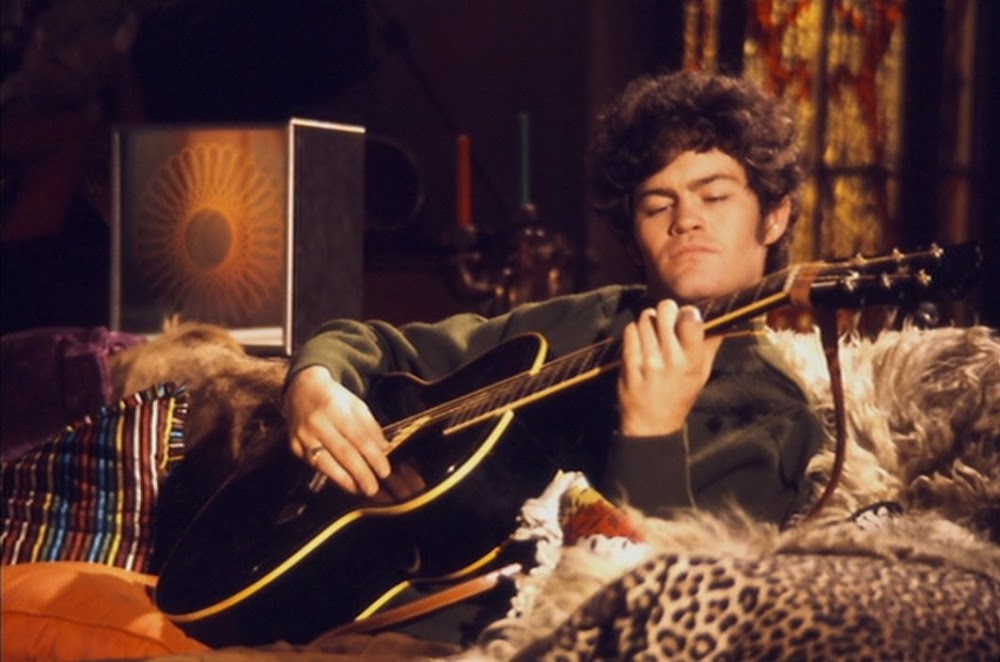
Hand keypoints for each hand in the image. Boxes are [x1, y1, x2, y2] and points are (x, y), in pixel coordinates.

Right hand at [284, 365, 390, 495]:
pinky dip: (330, 474)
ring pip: (325, 463)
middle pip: (343, 453)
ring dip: (345, 480)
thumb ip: (370, 427)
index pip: (359, 438)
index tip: (384, 471)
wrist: (301, 389)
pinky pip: (314, 464)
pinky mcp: (294, 445)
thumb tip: (384, 449)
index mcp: (335, 408)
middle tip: (373, 488)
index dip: (373, 457)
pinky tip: (343, 480)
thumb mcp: (356, 405)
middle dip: (361, 474)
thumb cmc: (333, 398)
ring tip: (359, 489)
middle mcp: (317, 422)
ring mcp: (303, 435)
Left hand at [617, 300, 720, 435]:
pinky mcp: (628, 363)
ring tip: (653, 333)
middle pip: (665, 312)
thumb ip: (710, 346)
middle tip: (666, 320)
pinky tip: (640, 341)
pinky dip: (634, 331)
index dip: (687, 311)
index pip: (691, 319)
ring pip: (645, 319)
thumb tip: (722, 320)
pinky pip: (630, 331)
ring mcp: (647, 361)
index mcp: (692, 361)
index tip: (685, 315)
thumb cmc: (679, 397)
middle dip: (666, 311)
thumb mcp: (702, 375)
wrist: (651, 425)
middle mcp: (670, 359)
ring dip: (649, 321)